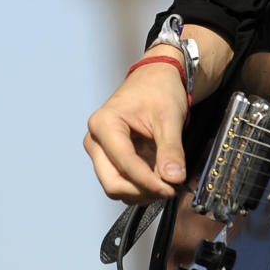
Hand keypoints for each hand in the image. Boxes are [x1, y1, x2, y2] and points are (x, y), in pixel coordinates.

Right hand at [84, 59, 188, 202]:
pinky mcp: (109, 158)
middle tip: (169, 190)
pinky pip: (122, 181)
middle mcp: (96, 140)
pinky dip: (141, 186)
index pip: (124, 163)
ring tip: (167, 181)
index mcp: (104, 124)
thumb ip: (171, 149)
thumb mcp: (169, 117)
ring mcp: (100, 151)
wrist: (156, 78)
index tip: (170, 188)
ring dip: (142, 191)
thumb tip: (174, 178)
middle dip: (142, 191)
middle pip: (112, 182)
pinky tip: (159, 177)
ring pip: (116, 186)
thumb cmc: (159, 89)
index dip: (148, 181)